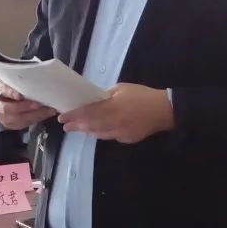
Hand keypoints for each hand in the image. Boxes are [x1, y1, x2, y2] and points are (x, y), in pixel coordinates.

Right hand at [0, 80, 56, 129]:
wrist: (2, 104)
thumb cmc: (10, 88)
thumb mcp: (10, 81)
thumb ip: (18, 81)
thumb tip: (36, 77)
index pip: (2, 91)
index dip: (10, 93)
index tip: (20, 95)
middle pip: (8, 109)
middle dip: (24, 107)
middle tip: (38, 104)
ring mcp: (4, 118)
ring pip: (18, 119)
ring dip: (35, 115)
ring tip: (48, 110)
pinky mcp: (13, 125)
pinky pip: (26, 123)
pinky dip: (38, 118)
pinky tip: (47, 113)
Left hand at [58, 83, 174, 143]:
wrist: (164, 110)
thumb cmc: (142, 95)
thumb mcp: (122, 88)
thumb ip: (106, 95)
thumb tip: (95, 99)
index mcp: (112, 108)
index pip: (88, 113)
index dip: (74, 116)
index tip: (62, 117)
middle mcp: (114, 123)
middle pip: (90, 126)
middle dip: (77, 126)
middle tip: (66, 126)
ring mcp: (120, 133)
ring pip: (99, 134)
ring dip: (87, 130)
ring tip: (78, 127)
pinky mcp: (127, 139)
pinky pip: (110, 136)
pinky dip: (101, 133)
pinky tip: (96, 130)